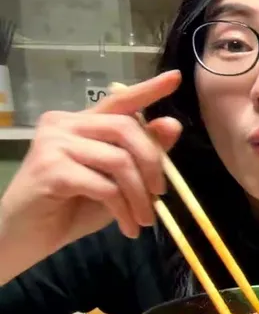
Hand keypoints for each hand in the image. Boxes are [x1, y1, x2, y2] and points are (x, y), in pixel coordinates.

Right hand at [0, 72, 182, 262]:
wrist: (27, 236)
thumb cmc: (71, 208)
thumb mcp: (117, 181)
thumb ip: (141, 153)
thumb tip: (172, 124)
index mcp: (81, 122)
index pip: (119, 100)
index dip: (148, 90)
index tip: (176, 77)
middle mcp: (64, 124)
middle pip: (126, 128)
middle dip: (153, 164)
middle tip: (161, 195)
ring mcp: (54, 144)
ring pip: (119, 160)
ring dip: (140, 195)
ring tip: (144, 220)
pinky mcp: (50, 169)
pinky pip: (104, 186)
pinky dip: (123, 209)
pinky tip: (127, 226)